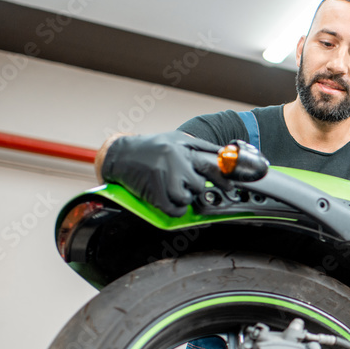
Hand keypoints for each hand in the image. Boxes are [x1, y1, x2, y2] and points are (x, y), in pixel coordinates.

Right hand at [100, 131, 232, 215]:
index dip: (223, 179)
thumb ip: (201, 146)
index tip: (229, 187)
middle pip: (199, 185)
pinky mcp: (152, 191)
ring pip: (187, 198)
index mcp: (183, 148)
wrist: (120, 153)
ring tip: (174, 189)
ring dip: (183, 197)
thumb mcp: (177, 139)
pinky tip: (171, 202)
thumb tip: (224, 153)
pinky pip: (173, 208)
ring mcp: (163, 176)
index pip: (211, 166)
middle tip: (184, 182)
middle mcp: (175, 161)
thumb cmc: (151, 147)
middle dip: (194, 187)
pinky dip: (176, 209)